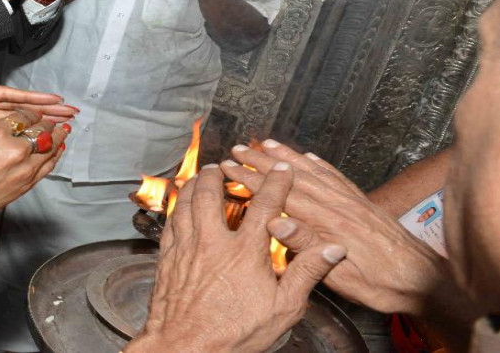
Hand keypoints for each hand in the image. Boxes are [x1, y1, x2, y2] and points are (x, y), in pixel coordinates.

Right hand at [0, 107, 69, 228]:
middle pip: (41, 130)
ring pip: (49, 148)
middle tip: (56, 114)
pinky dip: (55, 156)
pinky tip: (57, 150)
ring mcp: (21, 173)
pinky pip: (47, 168)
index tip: (29, 108)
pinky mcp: (22, 189)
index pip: (22, 115)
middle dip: (48, 120)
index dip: (27, 109)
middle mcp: (14, 152)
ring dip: (58, 136)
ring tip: (64, 128)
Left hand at [129, 165, 345, 352]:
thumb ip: (306, 272)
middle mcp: (212, 243)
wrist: (186, 349)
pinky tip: (178, 208)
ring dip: (193, 186)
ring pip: (185, 204)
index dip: (275, 183)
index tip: (281, 170)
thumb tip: (332, 249)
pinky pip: (169, 224)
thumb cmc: (233, 334)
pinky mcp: (167, 260)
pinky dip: (175, 208)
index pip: (264, 205)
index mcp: (244, 252)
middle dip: (219, 175)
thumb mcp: (283, 308)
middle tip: (224, 166)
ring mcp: (186, 250)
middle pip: (211, 194)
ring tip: (200, 177)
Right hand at [224, 141, 453, 316]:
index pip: (283, 196)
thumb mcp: (341, 275)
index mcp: (330, 224)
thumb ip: (308, 245)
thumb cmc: (383, 284)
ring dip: (287, 157)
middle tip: (239, 150)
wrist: (423, 281)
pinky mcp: (364, 204)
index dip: (254, 180)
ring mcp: (353, 202)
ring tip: (266, 143)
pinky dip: (320, 164)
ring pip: (314, 172)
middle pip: (294, 178)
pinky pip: (337, 177)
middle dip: (263, 162)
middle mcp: (340, 206)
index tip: (233, 168)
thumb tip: (275, 221)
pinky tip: (310, 157)